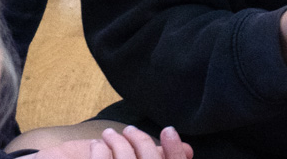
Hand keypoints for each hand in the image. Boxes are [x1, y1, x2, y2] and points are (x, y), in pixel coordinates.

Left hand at [31, 126, 192, 158]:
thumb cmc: (100, 158)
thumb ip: (156, 158)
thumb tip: (189, 150)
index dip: (176, 151)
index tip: (169, 130)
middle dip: (141, 142)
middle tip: (129, 130)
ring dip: (119, 143)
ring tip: (109, 136)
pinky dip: (102, 150)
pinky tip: (96, 146)